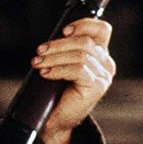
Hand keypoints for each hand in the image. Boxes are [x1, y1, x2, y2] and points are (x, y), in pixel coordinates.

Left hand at [32, 18, 114, 143]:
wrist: (54, 118)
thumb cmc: (55, 90)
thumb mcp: (60, 64)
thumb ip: (63, 50)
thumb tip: (51, 39)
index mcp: (100, 54)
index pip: (101, 30)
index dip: (83, 25)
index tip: (63, 31)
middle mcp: (106, 63)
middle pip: (85, 42)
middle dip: (58, 45)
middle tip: (39, 52)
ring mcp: (103, 76)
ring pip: (79, 55)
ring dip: (54, 57)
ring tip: (37, 63)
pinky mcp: (96, 87)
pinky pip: (78, 70)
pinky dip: (58, 69)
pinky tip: (45, 73)